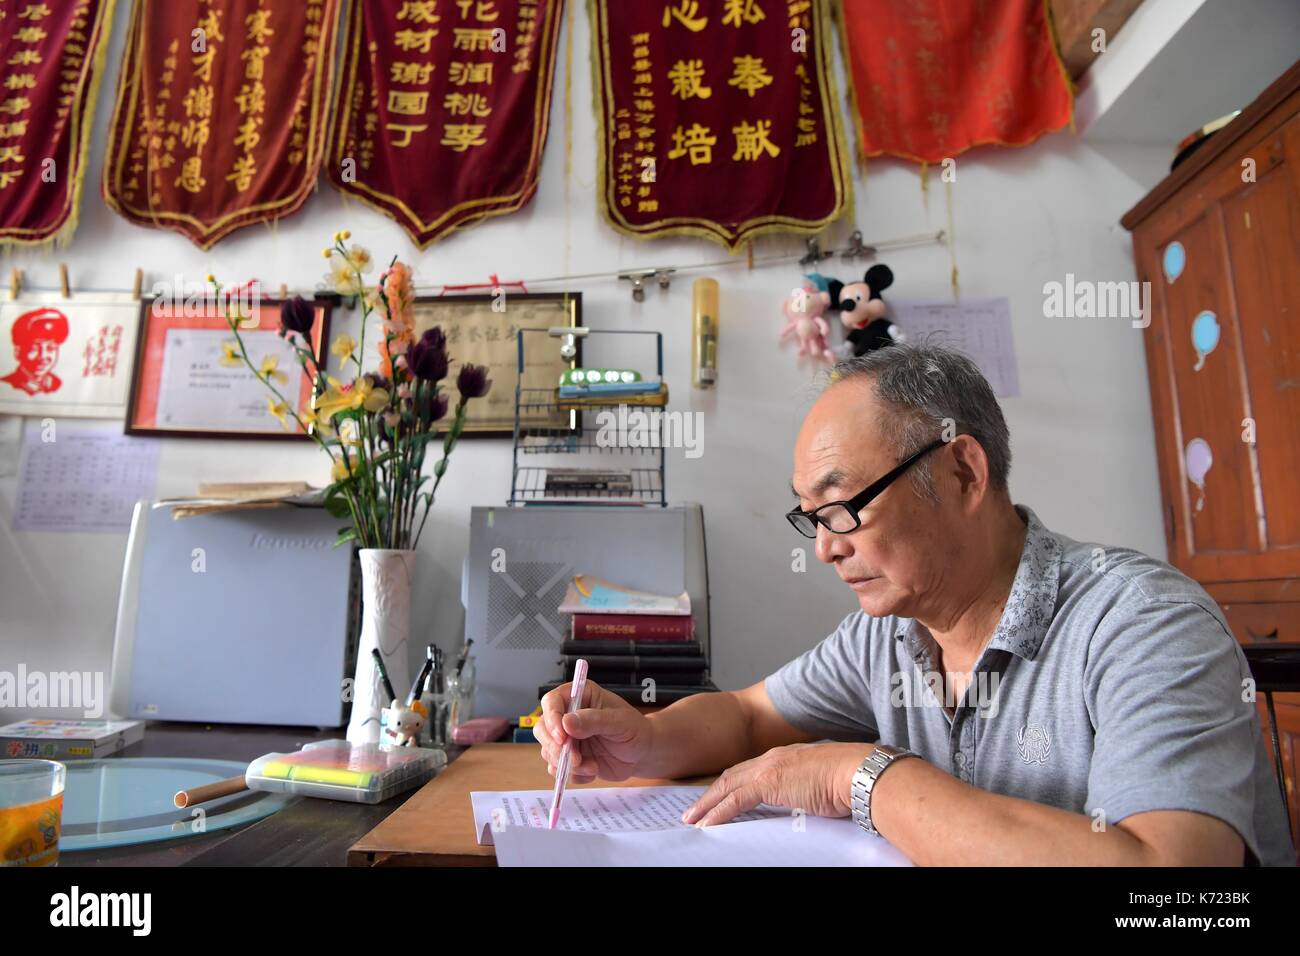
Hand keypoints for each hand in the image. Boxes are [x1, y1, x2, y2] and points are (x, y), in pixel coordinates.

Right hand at [534, 679, 652, 782]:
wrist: (642, 753)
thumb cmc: (634, 730)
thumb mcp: (619, 722)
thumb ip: (594, 721)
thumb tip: (566, 723)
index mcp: (580, 696)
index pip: (552, 702)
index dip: (552, 718)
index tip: (563, 737)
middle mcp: (568, 716)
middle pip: (542, 728)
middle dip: (555, 747)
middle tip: (575, 759)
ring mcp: (567, 738)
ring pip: (548, 751)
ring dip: (567, 764)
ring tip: (593, 766)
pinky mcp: (569, 758)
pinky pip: (559, 769)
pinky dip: (574, 775)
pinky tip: (593, 771)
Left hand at [681, 742, 873, 826]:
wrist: (858, 772)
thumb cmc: (849, 780)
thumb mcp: (819, 785)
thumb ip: (803, 790)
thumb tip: (800, 804)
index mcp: (785, 757)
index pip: (749, 770)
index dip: (731, 785)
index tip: (718, 797)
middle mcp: (773, 758)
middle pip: (732, 776)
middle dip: (711, 793)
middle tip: (695, 809)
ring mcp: (769, 769)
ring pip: (727, 786)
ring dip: (708, 804)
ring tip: (693, 819)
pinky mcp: (769, 783)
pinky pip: (735, 800)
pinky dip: (718, 812)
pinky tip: (707, 823)